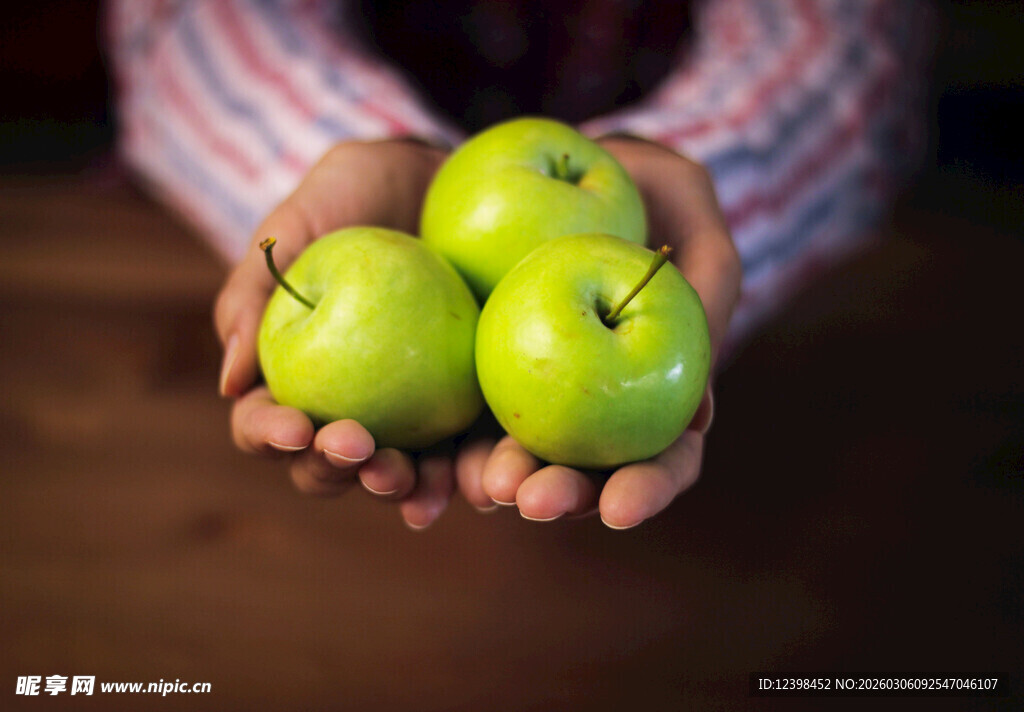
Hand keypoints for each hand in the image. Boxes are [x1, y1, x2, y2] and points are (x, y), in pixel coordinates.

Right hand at [215, 138, 465, 528]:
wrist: (444, 182)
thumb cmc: (356, 196)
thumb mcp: (299, 222)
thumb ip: (253, 290)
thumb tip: (230, 382)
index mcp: (290, 376)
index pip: (265, 423)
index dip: (270, 434)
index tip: (293, 424)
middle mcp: (345, 407)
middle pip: (325, 464)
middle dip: (333, 468)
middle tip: (356, 446)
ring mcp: (407, 415)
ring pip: (393, 474)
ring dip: (397, 488)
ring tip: (408, 479)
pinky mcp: (465, 408)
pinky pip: (464, 452)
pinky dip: (466, 475)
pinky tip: (476, 486)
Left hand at [457, 136, 741, 528]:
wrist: (557, 161)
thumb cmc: (645, 186)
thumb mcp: (690, 214)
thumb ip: (711, 293)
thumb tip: (700, 415)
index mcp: (647, 392)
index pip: (658, 461)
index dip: (645, 491)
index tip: (620, 511)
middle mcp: (583, 405)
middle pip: (577, 472)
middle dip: (557, 495)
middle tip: (531, 498)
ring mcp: (519, 388)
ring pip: (505, 454)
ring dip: (490, 480)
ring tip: (474, 483)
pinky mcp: (460, 364)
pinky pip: (440, 412)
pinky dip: (425, 444)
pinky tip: (403, 457)